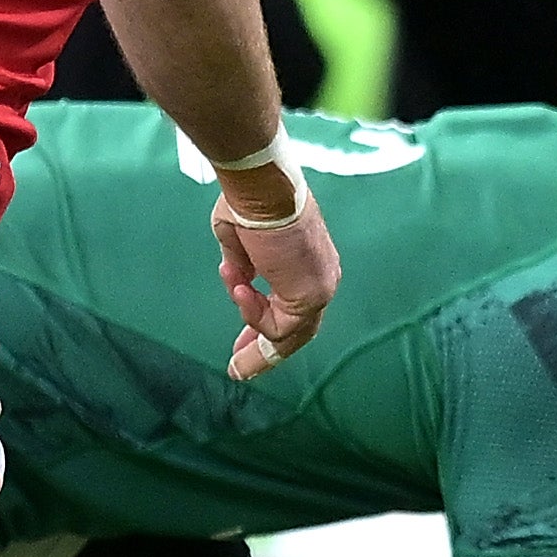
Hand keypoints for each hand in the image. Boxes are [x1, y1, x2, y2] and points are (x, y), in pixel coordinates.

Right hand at [211, 177, 339, 378]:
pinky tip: (238, 291)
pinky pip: (278, 326)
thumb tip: (240, 281)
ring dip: (258, 351)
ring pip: (290, 336)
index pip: (293, 305)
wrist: (262, 189)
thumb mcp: (237, 239)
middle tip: (239, 367)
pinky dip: (253, 316)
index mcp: (308, 262)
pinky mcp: (311, 297)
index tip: (242, 339)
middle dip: (264, 351)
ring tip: (235, 364)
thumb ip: (242, 265)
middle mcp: (321, 278)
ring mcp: (320, 288)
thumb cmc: (248, 203)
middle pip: (297, 330)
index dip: (265, 322)